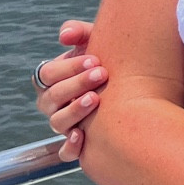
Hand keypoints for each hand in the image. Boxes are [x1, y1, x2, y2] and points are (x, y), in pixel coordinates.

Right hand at [34, 19, 104, 159]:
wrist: (135, 85)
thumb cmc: (110, 60)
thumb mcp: (97, 42)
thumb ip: (80, 33)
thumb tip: (65, 36)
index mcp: (53, 79)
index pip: (48, 74)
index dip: (68, 67)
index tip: (95, 59)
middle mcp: (54, 103)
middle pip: (51, 97)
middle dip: (76, 84)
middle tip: (101, 74)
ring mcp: (64, 124)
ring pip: (57, 123)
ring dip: (74, 111)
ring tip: (96, 99)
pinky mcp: (78, 143)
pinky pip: (65, 152)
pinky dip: (70, 147)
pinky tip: (83, 136)